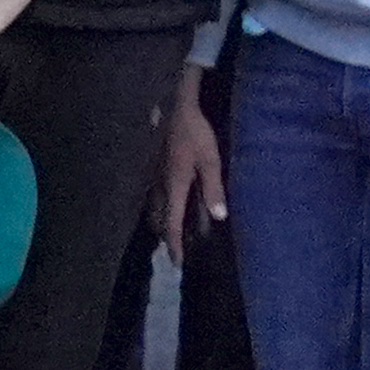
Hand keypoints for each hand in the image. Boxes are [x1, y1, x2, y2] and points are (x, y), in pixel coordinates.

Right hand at [161, 77, 227, 246]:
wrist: (173, 106)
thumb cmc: (195, 132)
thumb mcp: (210, 159)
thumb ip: (213, 188)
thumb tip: (219, 216)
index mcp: (173, 187)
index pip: (172, 224)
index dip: (175, 245)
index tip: (178, 263)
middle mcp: (158, 187)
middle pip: (158, 221)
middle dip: (166, 238)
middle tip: (175, 250)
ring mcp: (151, 177)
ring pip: (152, 209)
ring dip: (160, 224)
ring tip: (169, 232)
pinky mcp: (150, 168)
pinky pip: (152, 197)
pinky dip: (157, 209)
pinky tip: (165, 205)